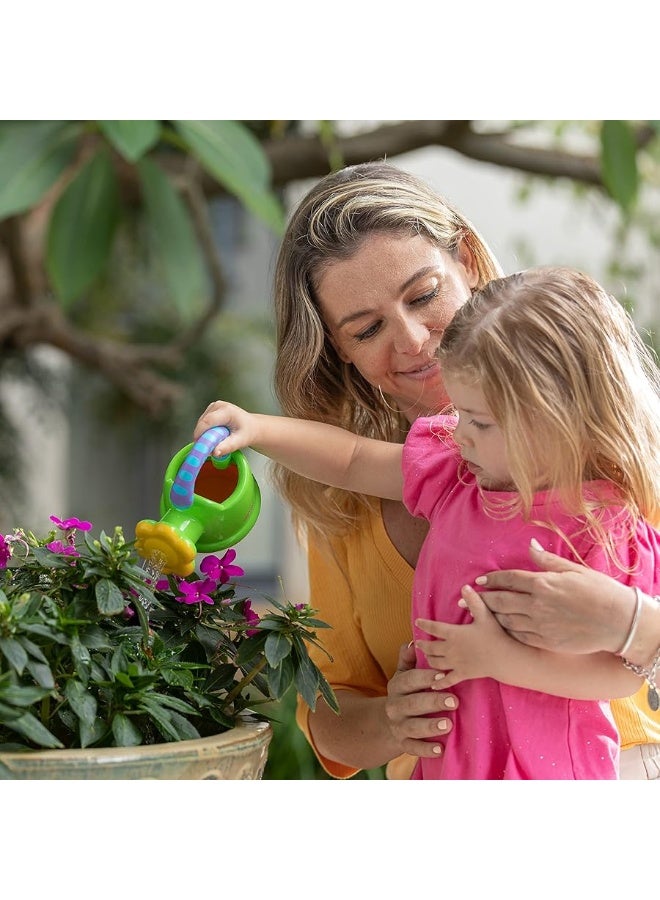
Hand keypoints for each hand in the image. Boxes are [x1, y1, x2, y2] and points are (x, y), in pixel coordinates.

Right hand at [194, 400, 258, 456]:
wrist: (253, 427)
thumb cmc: (248, 432)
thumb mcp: (240, 441)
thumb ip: (227, 447)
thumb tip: (214, 452)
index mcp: (227, 411)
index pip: (207, 422)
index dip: (200, 434)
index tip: (200, 447)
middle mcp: (218, 406)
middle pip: (202, 422)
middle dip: (202, 437)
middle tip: (207, 449)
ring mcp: (214, 407)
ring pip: (201, 423)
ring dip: (204, 434)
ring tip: (214, 442)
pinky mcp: (211, 410)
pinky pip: (203, 423)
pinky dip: (205, 431)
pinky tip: (214, 436)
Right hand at [384, 641, 458, 757]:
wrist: (387, 722)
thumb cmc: (405, 692)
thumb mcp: (403, 674)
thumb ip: (408, 659)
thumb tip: (414, 643)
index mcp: (396, 686)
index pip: (410, 680)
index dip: (426, 677)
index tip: (444, 676)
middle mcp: (394, 706)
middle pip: (412, 704)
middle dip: (433, 702)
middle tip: (454, 701)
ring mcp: (398, 726)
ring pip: (413, 727)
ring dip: (430, 726)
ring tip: (449, 725)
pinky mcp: (403, 744)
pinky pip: (413, 748)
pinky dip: (426, 749)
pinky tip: (441, 749)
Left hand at [415, 590, 512, 688]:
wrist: (504, 658)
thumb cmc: (495, 635)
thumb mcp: (485, 615)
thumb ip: (474, 601)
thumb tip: (465, 586)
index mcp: (454, 633)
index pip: (434, 628)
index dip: (424, 624)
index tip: (417, 621)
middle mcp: (451, 649)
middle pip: (431, 647)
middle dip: (423, 645)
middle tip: (417, 643)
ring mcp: (456, 663)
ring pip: (436, 663)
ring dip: (429, 659)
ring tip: (425, 657)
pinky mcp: (463, 674)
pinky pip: (448, 680)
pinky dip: (439, 682)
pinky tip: (433, 684)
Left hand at [475, 539, 634, 653]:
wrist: (618, 622)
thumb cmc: (599, 592)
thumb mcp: (574, 570)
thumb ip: (547, 561)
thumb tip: (530, 546)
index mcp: (544, 583)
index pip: (510, 579)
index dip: (492, 580)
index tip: (478, 582)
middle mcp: (538, 604)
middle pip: (501, 600)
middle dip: (480, 600)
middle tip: (463, 601)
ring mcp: (541, 624)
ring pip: (507, 620)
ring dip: (491, 616)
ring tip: (478, 615)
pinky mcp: (546, 641)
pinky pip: (519, 636)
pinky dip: (507, 631)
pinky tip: (500, 629)